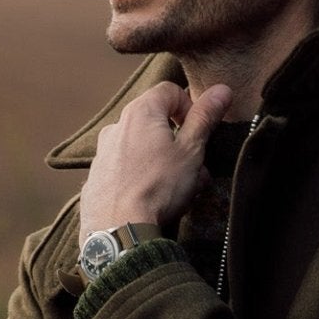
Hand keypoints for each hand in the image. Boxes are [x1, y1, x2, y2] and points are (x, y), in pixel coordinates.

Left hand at [79, 80, 233, 242]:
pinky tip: (152, 199)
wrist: (119, 228)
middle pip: (155, 121)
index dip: (190, 107)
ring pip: (141, 147)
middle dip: (179, 141)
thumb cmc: (158, 187)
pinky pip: (125, 169)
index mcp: (141, 112)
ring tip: (178, 189)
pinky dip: (141, 177)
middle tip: (194, 166)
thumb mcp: (191, 150)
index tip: (199, 131)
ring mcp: (104, 152)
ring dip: (163, 161)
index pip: (170, 91)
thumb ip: (205, 118)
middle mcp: (117, 126)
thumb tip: (221, 90)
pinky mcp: (97, 177)